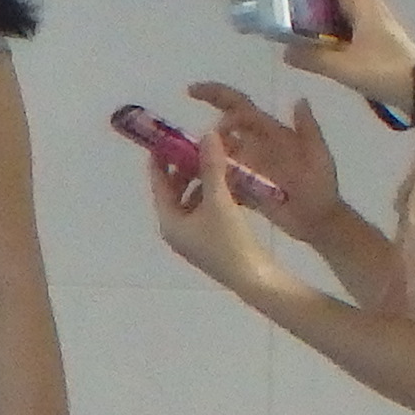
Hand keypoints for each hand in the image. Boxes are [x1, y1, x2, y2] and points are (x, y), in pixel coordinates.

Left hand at [144, 134, 295, 300]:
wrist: (255, 279)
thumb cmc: (229, 241)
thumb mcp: (219, 201)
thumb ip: (212, 168)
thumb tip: (207, 136)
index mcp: (169, 222)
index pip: (159, 184)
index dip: (161, 161)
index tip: (166, 139)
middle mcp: (176, 230)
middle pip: (175, 191)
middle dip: (187, 169)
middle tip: (199, 146)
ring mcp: (194, 237)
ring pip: (194, 200)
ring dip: (204, 180)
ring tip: (217, 160)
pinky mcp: (212, 240)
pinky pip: (207, 209)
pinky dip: (215, 194)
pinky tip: (232, 182)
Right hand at [184, 81, 338, 225]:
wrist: (317, 220)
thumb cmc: (320, 186)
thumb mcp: (318, 155)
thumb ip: (307, 128)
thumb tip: (297, 98)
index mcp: (269, 133)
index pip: (240, 107)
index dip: (216, 95)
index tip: (190, 92)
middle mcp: (252, 146)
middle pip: (220, 129)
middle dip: (198, 130)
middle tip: (175, 135)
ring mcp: (243, 167)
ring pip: (213, 154)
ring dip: (196, 155)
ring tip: (177, 163)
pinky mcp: (239, 187)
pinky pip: (215, 179)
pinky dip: (203, 179)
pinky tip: (189, 184)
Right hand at [286, 0, 414, 106]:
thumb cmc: (386, 72)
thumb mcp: (345, 68)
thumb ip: (312, 59)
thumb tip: (286, 51)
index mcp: (366, 5)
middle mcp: (369, 7)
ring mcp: (371, 21)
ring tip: (291, 11)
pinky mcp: (371, 36)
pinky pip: (344, 18)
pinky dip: (324, 19)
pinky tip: (310, 36)